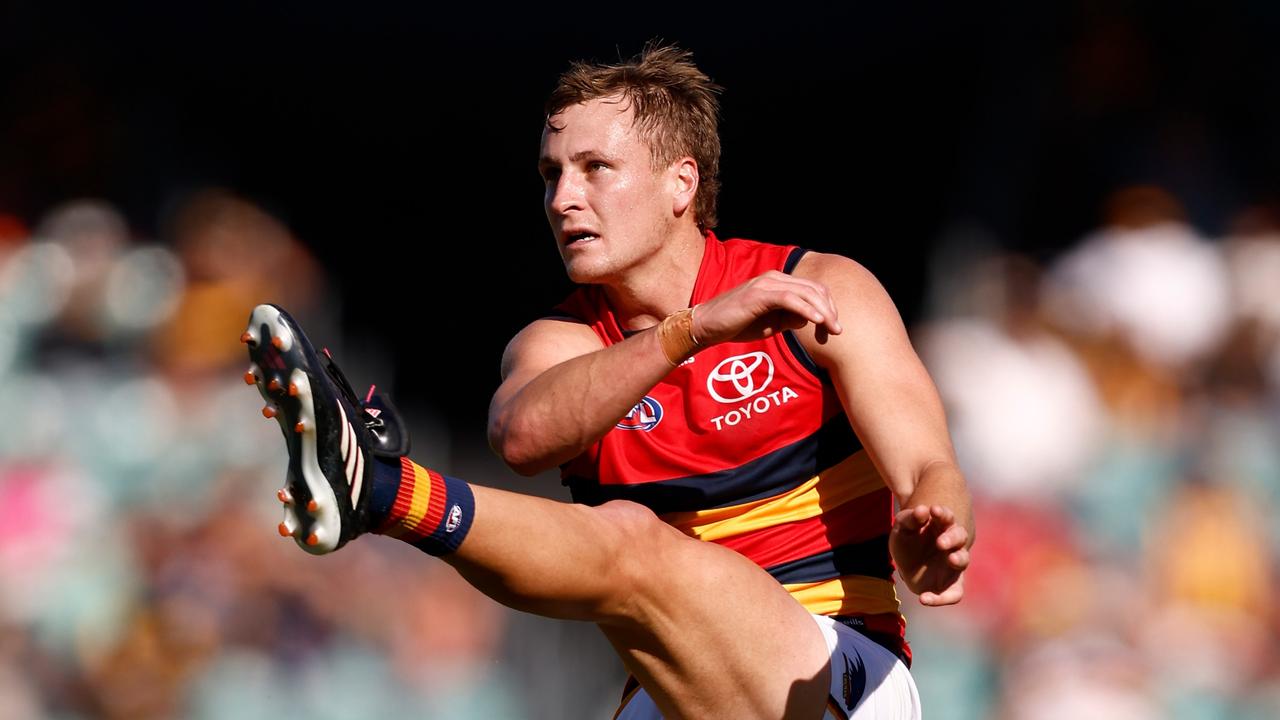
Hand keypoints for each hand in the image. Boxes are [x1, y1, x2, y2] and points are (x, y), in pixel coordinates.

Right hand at [691, 270, 842, 345]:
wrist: (707, 325)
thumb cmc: (736, 324)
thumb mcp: (770, 323)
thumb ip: (789, 318)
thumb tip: (808, 318)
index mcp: (778, 283)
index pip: (813, 289)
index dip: (828, 308)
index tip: (832, 329)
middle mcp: (774, 278)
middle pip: (814, 289)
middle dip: (830, 310)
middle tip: (837, 331)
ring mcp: (766, 284)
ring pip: (805, 292)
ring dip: (823, 311)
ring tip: (832, 329)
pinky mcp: (759, 294)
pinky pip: (789, 299)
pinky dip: (806, 309)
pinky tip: (816, 321)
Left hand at [889, 504, 969, 605]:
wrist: (907, 561)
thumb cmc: (908, 538)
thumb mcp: (903, 527)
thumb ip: (911, 518)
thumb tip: (922, 510)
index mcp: (942, 526)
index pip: (947, 516)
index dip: (943, 513)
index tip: (933, 510)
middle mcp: (952, 544)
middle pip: (959, 537)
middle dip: (952, 539)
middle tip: (940, 542)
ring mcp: (953, 564)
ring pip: (963, 560)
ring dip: (958, 559)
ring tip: (951, 560)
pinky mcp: (951, 584)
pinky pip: (954, 594)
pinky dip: (943, 598)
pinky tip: (923, 598)